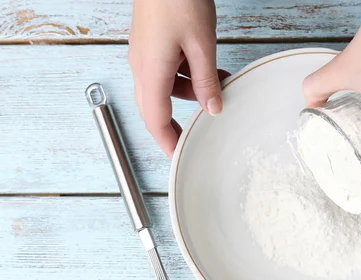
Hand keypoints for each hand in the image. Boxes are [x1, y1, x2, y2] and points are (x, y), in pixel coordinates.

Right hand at [129, 0, 227, 156]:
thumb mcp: (202, 43)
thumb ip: (206, 79)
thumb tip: (213, 107)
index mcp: (150, 71)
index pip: (155, 120)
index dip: (167, 142)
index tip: (178, 156)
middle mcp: (141, 66)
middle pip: (156, 107)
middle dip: (177, 121)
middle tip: (196, 132)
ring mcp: (144, 54)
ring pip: (165, 87)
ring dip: (190, 92)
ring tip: (218, 84)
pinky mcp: (151, 43)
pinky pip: (166, 70)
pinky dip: (186, 75)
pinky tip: (207, 67)